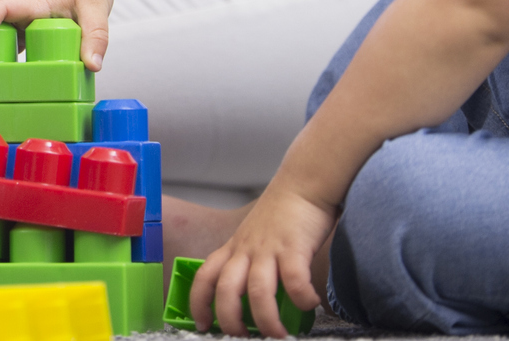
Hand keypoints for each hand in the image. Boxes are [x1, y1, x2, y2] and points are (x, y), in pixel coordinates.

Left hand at [189, 185, 330, 337]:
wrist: (303, 184)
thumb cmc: (281, 215)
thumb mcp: (253, 238)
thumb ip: (249, 264)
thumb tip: (252, 299)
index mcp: (233, 249)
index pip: (204, 277)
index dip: (198, 303)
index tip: (202, 325)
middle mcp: (245, 250)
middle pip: (225, 290)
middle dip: (229, 320)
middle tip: (242, 337)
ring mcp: (268, 248)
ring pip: (257, 291)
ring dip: (267, 319)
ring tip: (278, 335)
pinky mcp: (293, 246)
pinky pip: (294, 280)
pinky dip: (302, 299)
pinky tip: (310, 305)